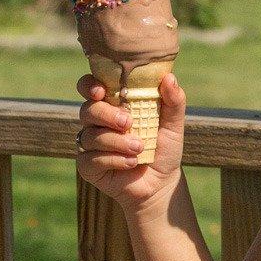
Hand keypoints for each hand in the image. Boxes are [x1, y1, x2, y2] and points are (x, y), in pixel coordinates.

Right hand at [74, 71, 186, 215]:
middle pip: (87, 110)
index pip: (90, 88)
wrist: (161, 183)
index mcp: (112, 105)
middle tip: (128, 123)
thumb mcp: (173, 124)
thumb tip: (169, 77)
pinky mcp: (88, 166)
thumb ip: (173, 101)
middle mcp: (97, 122)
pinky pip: (90, 159)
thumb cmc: (163, 148)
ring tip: (139, 148)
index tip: (101, 91)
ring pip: (90, 136)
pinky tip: (131, 163)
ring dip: (116, 141)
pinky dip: (113, 160)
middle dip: (106, 115)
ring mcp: (90, 144)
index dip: (89, 86)